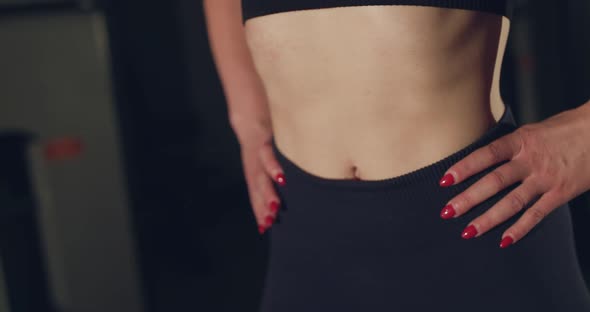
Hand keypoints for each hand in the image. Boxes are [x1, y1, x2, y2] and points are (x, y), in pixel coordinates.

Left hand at [232, 114, 285, 234]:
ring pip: (260, 174)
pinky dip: (273, 166)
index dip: (258, 206)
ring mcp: (255, 146)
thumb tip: (286, 165)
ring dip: (266, 193)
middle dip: (261, 206)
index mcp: (254, 158)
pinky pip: (267, 152)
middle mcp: (252, 156)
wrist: (244, 89)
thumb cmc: (260, 110)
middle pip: (256, 185)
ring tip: (274, 210)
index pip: (255, 187)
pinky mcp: (261, 133)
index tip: (264, 226)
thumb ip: (273, 148)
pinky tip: (280, 179)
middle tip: (268, 225)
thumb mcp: (267, 133)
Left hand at [438, 104, 589, 247]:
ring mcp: (545, 179)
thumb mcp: (533, 130)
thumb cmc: (566, 128)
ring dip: (488, 219)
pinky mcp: (561, 193)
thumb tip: (484, 157)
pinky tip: (504, 240)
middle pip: (494, 182)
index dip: (464, 167)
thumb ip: (510, 145)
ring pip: (512, 202)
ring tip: (468, 231)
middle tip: (447, 212)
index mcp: (521, 141)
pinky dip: (520, 228)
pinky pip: (537, 214)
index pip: (486, 155)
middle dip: (468, 199)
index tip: (444, 180)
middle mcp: (531, 160)